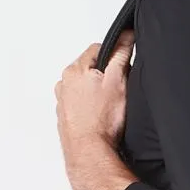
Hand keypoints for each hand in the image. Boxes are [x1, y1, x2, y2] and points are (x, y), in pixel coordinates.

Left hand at [55, 31, 136, 189]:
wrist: (89, 153)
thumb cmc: (101, 120)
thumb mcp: (118, 80)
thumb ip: (121, 54)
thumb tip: (126, 36)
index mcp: (74, 70)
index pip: (97, 50)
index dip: (114, 56)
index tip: (122, 67)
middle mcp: (64, 85)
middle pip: (90, 69)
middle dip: (104, 76)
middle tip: (117, 90)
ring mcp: (63, 103)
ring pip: (84, 89)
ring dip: (96, 94)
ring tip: (108, 108)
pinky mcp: (66, 120)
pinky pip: (81, 108)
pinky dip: (90, 110)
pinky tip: (100, 119)